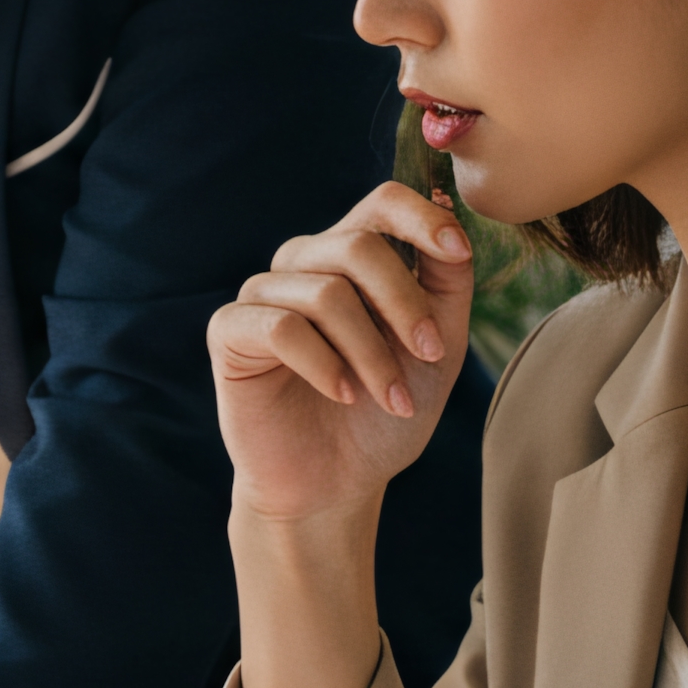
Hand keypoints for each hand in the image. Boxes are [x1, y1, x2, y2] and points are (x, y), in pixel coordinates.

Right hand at [211, 181, 473, 526]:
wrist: (334, 484)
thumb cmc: (383, 413)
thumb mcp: (436, 347)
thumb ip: (446, 283)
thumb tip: (450, 213)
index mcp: (350, 257)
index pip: (381, 204)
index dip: (421, 218)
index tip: (457, 252)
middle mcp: (303, 264)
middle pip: (359, 246)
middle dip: (406, 305)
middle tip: (432, 356)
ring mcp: (263, 294)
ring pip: (326, 293)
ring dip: (372, 354)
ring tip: (392, 399)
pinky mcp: (230, 331)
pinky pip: (283, 328)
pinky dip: (324, 365)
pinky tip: (342, 395)